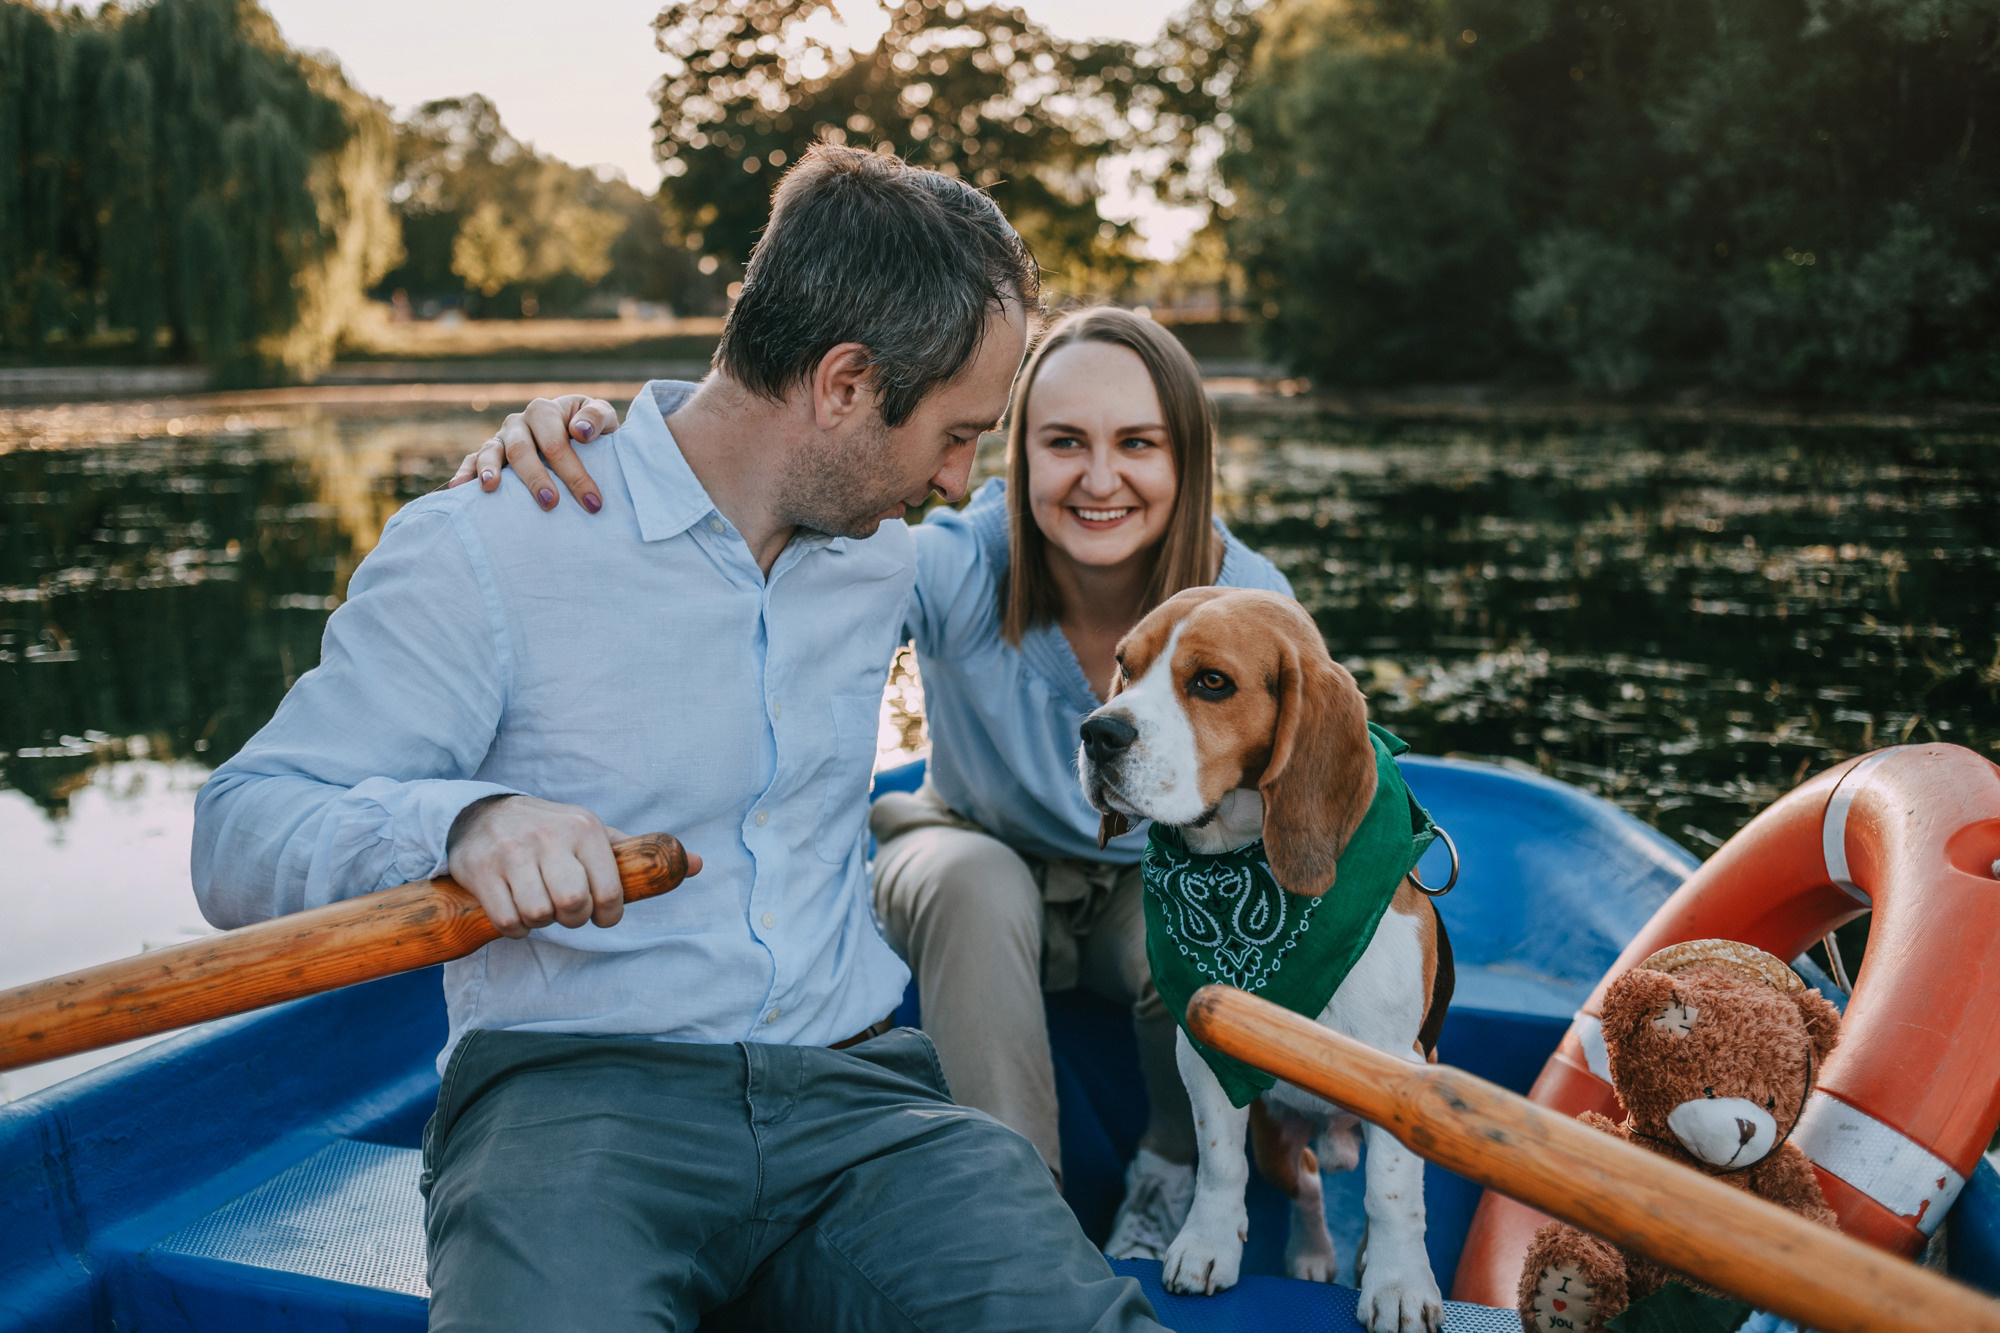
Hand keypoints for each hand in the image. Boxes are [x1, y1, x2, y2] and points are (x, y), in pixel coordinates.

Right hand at [445, 794, 702, 937]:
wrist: (486, 815)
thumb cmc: (554, 834)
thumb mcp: (595, 836)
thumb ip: (638, 854)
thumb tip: (699, 864)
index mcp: (585, 828)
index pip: (610, 891)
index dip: (608, 915)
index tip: (600, 915)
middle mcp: (549, 836)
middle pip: (573, 904)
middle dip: (574, 919)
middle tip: (568, 911)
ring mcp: (511, 851)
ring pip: (539, 914)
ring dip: (542, 923)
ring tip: (539, 906)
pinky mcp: (479, 869)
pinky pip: (507, 919)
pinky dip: (515, 927)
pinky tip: (516, 910)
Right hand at [448, 394, 617, 513]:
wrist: (577, 435)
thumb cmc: (592, 431)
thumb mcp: (603, 418)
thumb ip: (598, 417)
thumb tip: (580, 432)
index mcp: (545, 411)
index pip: (556, 443)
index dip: (574, 473)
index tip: (592, 502)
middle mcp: (518, 423)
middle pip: (522, 450)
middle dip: (536, 478)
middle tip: (550, 504)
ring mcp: (501, 439)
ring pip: (491, 452)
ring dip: (489, 470)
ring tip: (491, 488)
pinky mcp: (487, 455)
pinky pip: (471, 461)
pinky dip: (464, 473)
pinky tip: (459, 488)